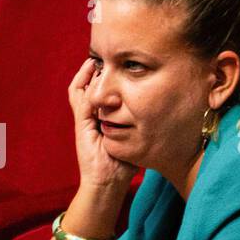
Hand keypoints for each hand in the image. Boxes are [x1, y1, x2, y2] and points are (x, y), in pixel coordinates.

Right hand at [68, 58, 136, 190]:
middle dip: (95, 71)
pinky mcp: (81, 124)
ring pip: (80, 89)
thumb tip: (161, 114)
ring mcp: (84, 120)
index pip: (99, 94)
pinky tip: (92, 71)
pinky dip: (84, 83)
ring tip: (95, 59)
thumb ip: (140, 127)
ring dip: (86, 73)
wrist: (107, 185)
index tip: (118, 65)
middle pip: (87, 87)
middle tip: (105, 55)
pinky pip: (78, 97)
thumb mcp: (134, 140)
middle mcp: (90, 118)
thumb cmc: (123, 166)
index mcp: (100, 121)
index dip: (105, 79)